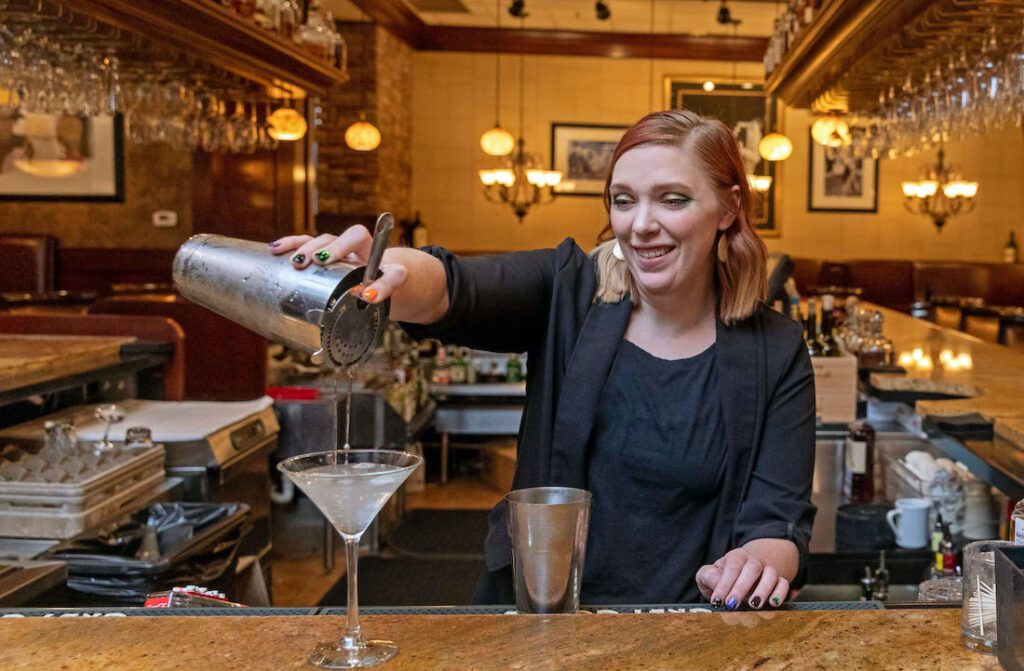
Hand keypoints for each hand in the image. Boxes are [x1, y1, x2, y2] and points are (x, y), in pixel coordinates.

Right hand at [270, 227, 407, 304]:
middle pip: (328, 238)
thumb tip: (368, 296)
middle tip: (306, 261)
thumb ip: (387, 286)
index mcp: (367, 246)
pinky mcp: (319, 259)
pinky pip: (303, 247)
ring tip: (291, 260)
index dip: (340, 245)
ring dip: (298, 247)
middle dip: (315, 248)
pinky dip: (289, 246)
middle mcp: (346, 246)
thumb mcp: (395, 281)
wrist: (383, 279)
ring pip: (312, 241)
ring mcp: (331, 252)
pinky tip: (273, 249)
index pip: (356, 235)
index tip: (324, 259)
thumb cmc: (387, 279)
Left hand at [696, 547, 790, 609]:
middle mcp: (754, 561)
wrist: (748, 568)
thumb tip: (715, 583)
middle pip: (752, 568)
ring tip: (754, 605)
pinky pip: (784, 583)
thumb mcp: (711, 572)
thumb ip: (707, 576)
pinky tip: (773, 604)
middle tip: (732, 604)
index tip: (717, 601)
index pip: (732, 566)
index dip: (724, 583)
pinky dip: (780, 593)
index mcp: (736, 557)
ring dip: (763, 590)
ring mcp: (768, 570)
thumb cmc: (725, 574)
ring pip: (771, 574)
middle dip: (741, 588)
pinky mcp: (779, 581)